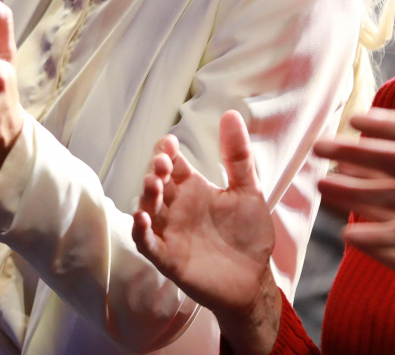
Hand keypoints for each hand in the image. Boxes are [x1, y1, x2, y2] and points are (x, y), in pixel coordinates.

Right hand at [131, 110, 280, 354]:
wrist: (254, 282)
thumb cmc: (249, 235)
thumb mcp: (248, 190)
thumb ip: (238, 156)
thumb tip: (231, 113)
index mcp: (193, 189)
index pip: (172, 164)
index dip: (166, 151)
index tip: (170, 142)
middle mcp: (177, 208)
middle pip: (157, 183)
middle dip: (156, 170)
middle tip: (163, 161)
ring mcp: (170, 232)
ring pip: (147, 209)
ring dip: (146, 195)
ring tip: (154, 182)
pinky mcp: (168, 258)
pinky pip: (146, 242)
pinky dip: (140, 231)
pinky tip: (142, 218)